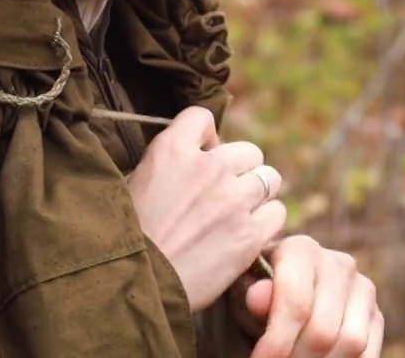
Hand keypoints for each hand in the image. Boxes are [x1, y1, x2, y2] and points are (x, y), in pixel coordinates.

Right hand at [127, 106, 285, 310]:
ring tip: (239, 214)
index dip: (206, 137)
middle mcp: (208, 168)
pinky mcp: (249, 235)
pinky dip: (266, 222)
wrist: (130, 287)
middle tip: (225, 194)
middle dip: (239, 170)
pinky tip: (248, 234)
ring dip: (257, 194)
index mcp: (172, 150)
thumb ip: (167, 163)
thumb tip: (191, 157)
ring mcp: (233, 201)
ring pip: (269, 178)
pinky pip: (277, 213)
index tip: (203, 155)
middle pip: (248, 151)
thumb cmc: (127, 239)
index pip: (203, 117)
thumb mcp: (134, 184)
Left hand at [244, 236, 383, 356]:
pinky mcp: (375, 315)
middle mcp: (339, 263)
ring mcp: (363, 288)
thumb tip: (257, 297)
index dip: (276, 342)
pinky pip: (369, 352)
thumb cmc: (258, 301)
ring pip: (351, 343)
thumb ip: (250, 295)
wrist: (287, 301)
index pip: (296, 302)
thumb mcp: (244, 296)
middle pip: (323, 329)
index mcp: (302, 249)